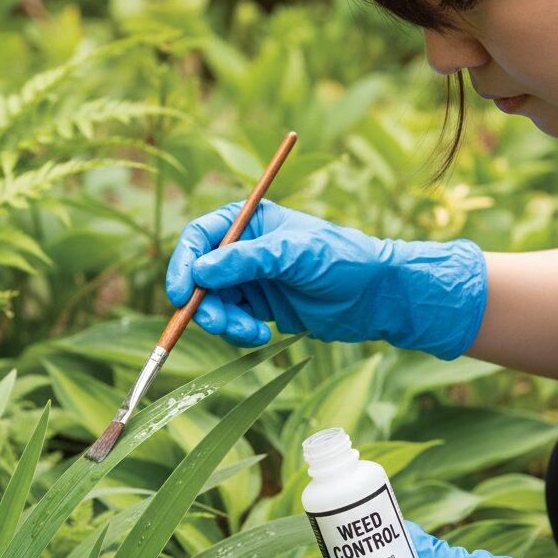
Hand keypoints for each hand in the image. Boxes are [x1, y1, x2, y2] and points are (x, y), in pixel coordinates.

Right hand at [165, 199, 487, 359]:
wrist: (376, 297)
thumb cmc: (342, 261)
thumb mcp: (295, 255)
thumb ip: (247, 260)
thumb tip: (201, 270)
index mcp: (249, 221)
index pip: (200, 236)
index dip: (184, 264)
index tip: (182, 295)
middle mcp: (243, 248)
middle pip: (198, 275)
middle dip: (203, 303)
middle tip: (218, 323)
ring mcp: (249, 279)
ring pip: (212, 303)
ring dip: (223, 322)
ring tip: (252, 332)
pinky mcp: (259, 307)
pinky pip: (230, 321)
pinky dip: (238, 332)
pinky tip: (263, 336)